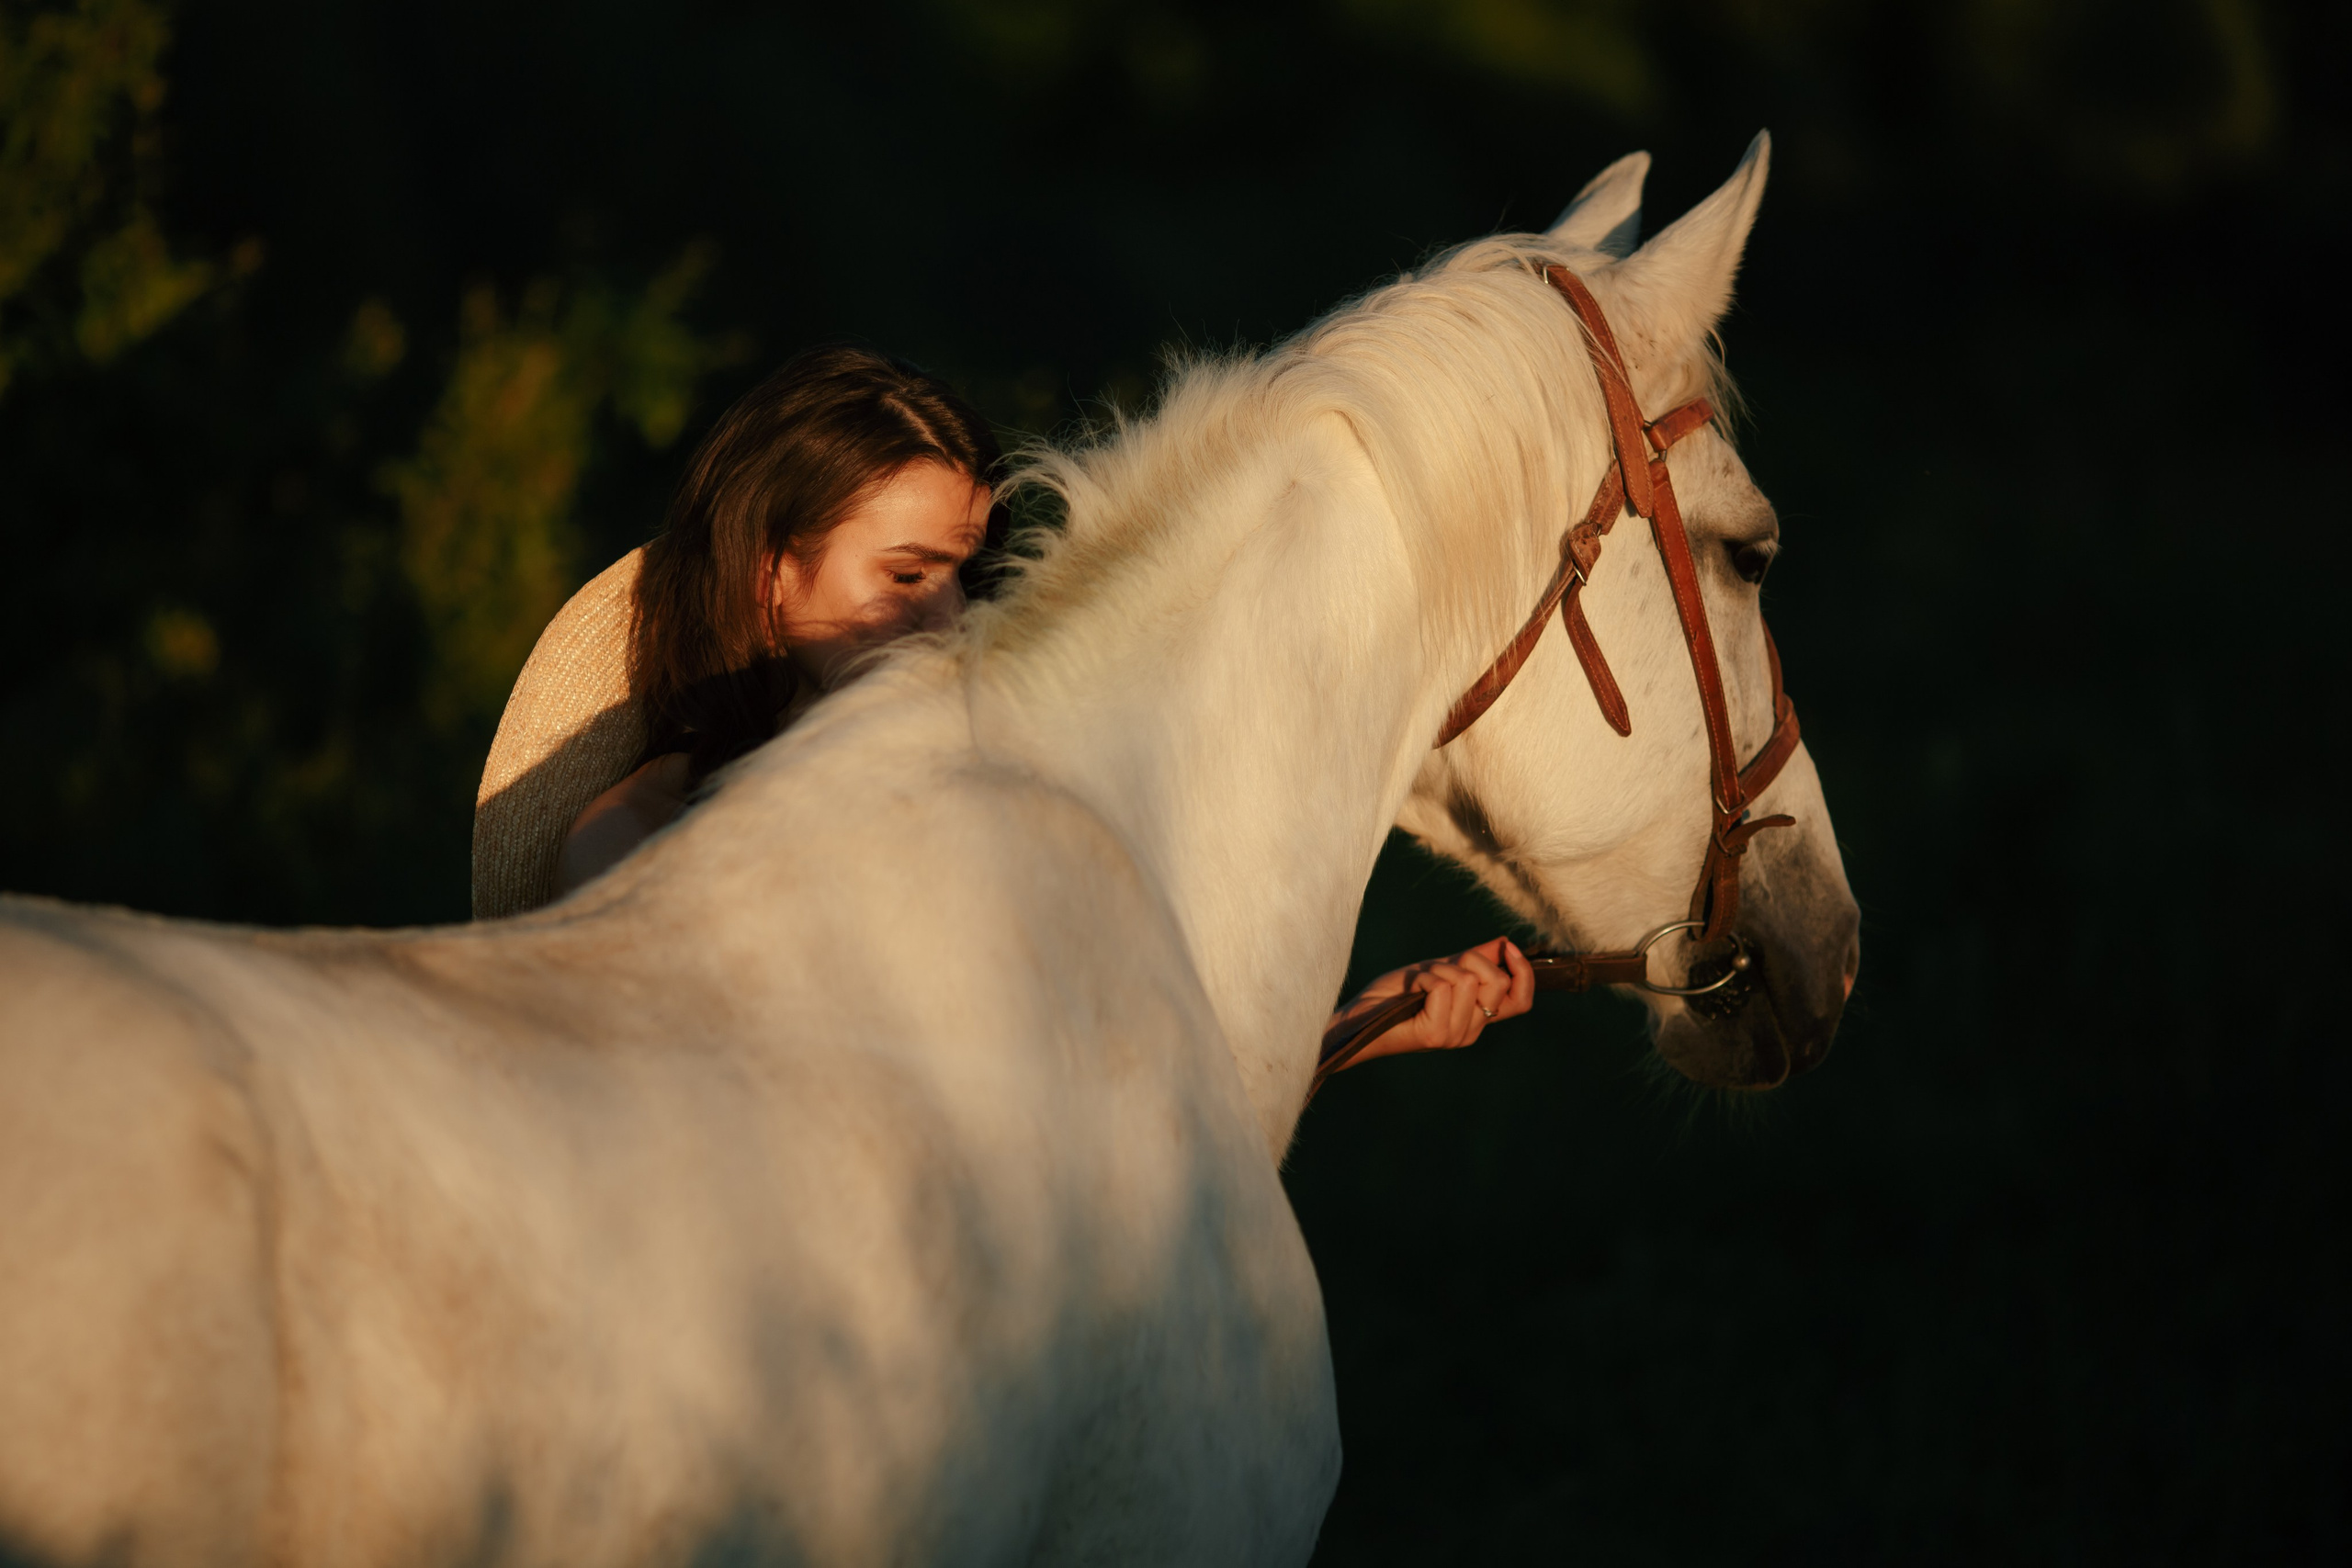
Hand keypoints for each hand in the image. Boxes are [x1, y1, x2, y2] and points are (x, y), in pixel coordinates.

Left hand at [1326, 937, 1535, 1069]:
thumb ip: (1473, 960)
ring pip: (1468, 980)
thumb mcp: (1440, 970)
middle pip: (1497, 982)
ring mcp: (1455, 1035)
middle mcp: (1471, 1030)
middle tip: (1439, 969)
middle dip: (1469, 960)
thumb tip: (1504, 943)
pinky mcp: (1436, 1034)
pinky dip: (1425, 978)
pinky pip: (1444, 987)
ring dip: (1439, 970)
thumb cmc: (1395, 995)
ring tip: (1420, 983)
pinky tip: (1412, 991)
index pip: (1521, 1001)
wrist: (1358, 1017)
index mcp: (1477, 1017)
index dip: (1523, 972)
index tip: (1508, 948)